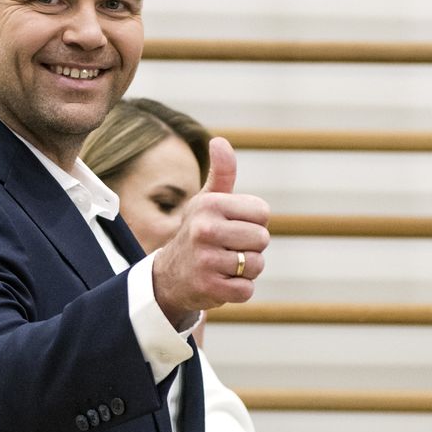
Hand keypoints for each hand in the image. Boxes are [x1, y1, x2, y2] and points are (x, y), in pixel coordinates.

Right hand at [152, 137, 269, 325]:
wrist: (169, 275)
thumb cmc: (198, 232)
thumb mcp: (207, 201)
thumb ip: (222, 173)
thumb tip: (220, 141)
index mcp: (209, 205)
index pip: (262, 213)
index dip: (253, 222)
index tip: (232, 227)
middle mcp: (205, 230)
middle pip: (262, 239)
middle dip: (250, 247)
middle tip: (227, 249)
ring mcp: (206, 260)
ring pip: (256, 265)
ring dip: (245, 270)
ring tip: (223, 265)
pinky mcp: (209, 287)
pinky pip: (246, 289)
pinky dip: (239, 289)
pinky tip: (220, 282)